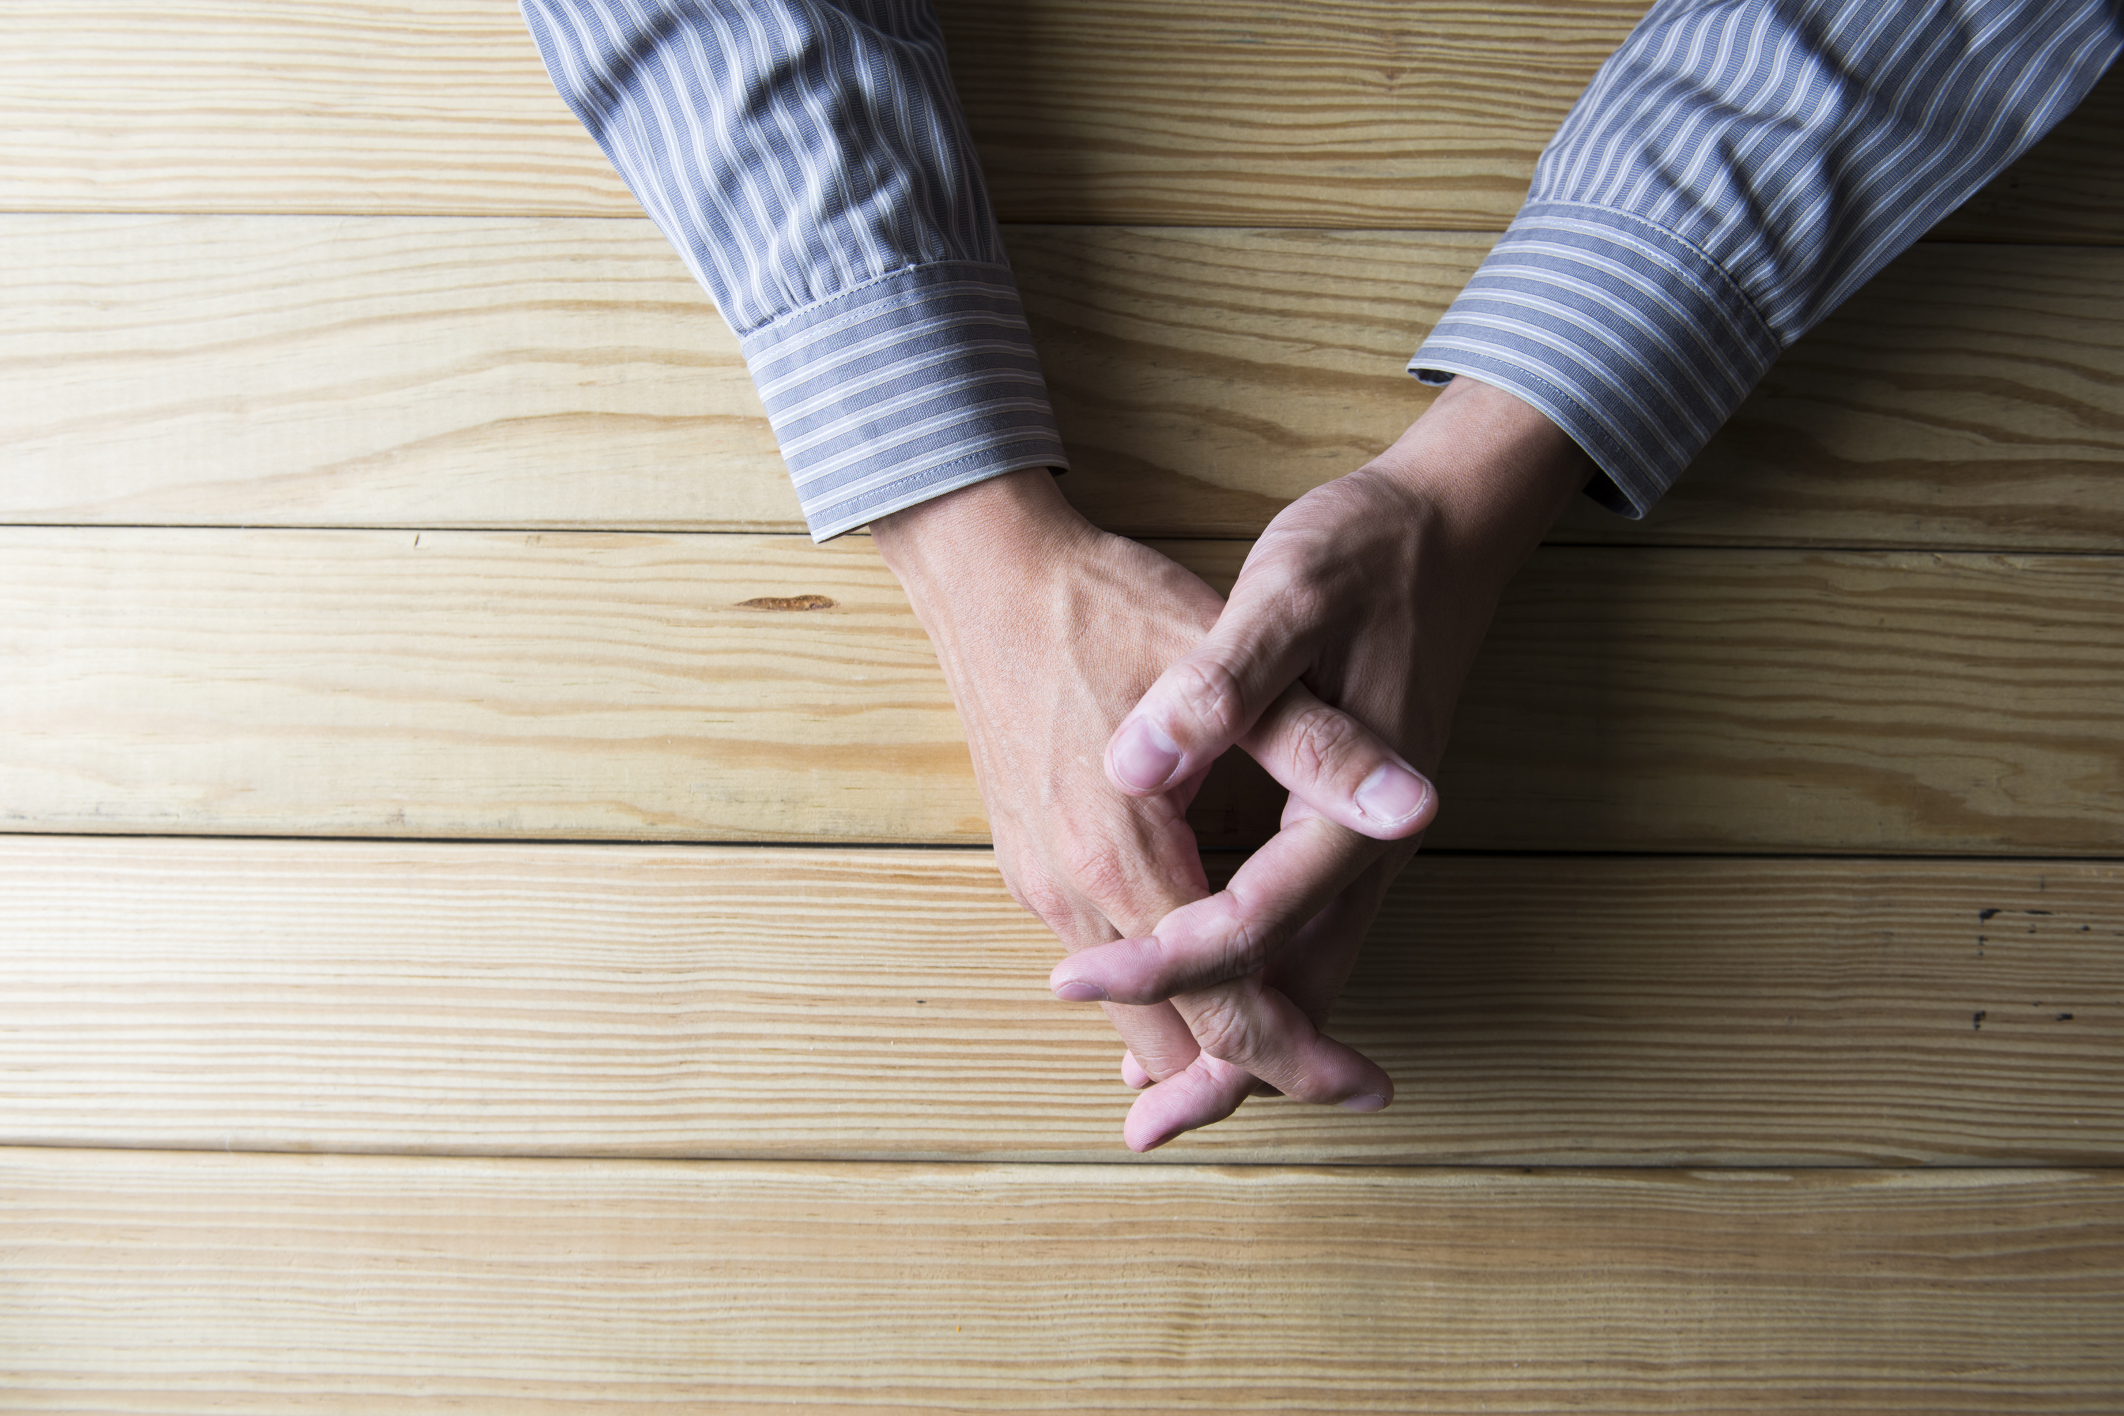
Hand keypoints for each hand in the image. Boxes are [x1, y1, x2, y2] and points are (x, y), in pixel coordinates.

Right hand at [872, 468, 1394, 1146]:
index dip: (1304, 1061)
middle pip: (1170, 1039)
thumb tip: (1414, 807)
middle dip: (1254, 1073)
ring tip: (1295, 1033)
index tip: (1372, 1087)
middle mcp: (1070, 894)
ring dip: (1209, 1032)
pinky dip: (1165, 986)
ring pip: (1133, 1009)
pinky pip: (1107, 958)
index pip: (1225, 1010)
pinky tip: (1213, 965)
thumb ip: (1318, 746)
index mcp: (1124, 859)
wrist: (983, 574)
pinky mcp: (1030, 860)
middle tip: (1348, 1082)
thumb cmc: (1103, 608)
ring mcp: (1040, 882)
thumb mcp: (1224, 661)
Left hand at [1051, 378, 1592, 1141]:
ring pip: (1306, 976)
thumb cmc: (1367, 555)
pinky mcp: (1355, 831)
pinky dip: (1260, 987)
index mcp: (1344, 807)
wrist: (1451, 526)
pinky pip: (1310, 940)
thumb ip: (1227, 684)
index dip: (1159, 968)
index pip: (1244, 926)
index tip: (1072, 983)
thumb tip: (1147, 756)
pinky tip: (1209, 990)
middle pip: (1292, 991)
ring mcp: (1368, 845)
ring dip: (1238, 1040)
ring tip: (1161, 1097)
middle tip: (1141, 1131)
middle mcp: (1365, 847)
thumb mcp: (1290, 596)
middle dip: (1215, 1065)